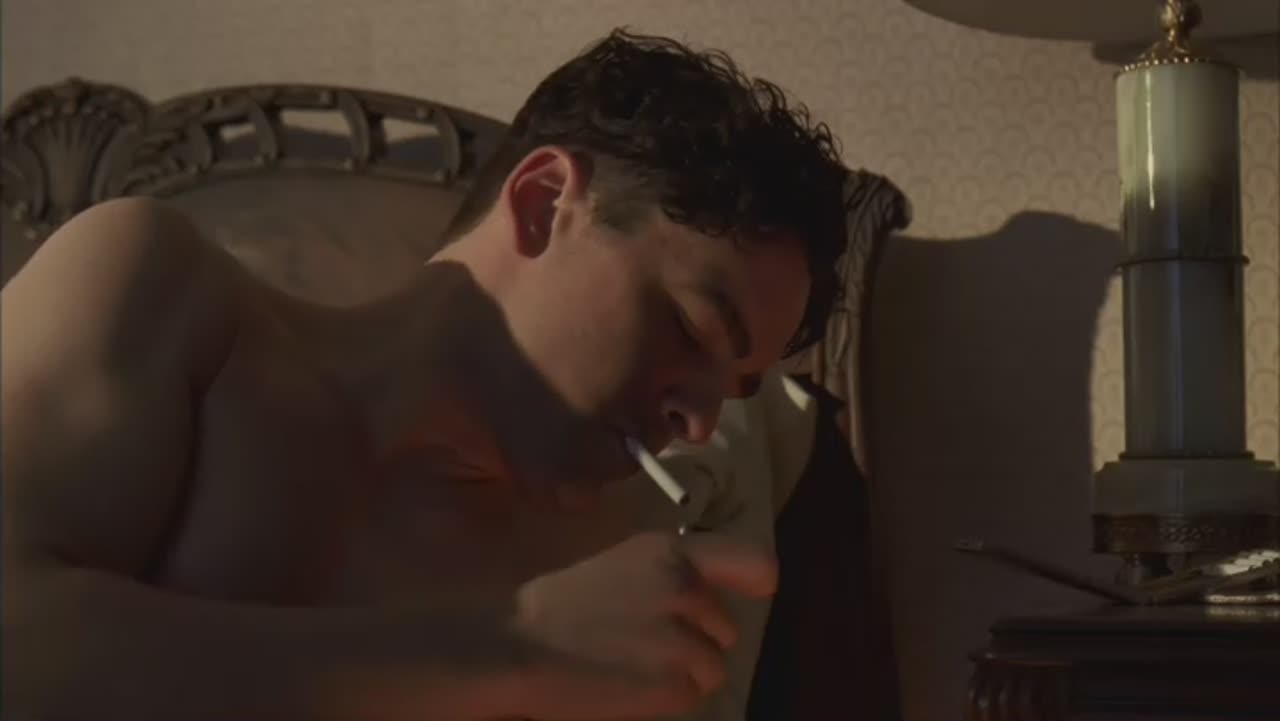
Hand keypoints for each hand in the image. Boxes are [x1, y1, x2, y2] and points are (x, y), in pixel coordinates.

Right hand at [504, 530, 776, 719]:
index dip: (757, 580)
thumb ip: (662, 574)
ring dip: (684, 673)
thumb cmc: (552, 602)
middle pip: (725, 627)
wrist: (514, 641)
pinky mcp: (673, 684)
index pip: (749, 561)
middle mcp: (685, 590)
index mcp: (669, 553)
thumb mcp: (614, 565)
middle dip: (698, 639)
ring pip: (712, 667)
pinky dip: (667, 698)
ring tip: (634, 669)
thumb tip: (698, 594)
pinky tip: (627, 687)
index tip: (759, 590)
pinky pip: (691, 696)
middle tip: (648, 645)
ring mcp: (682, 638)